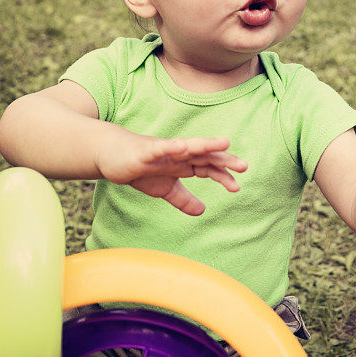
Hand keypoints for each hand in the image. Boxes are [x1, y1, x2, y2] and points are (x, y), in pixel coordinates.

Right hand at [95, 133, 247, 215]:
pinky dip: (172, 146)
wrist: (111, 155)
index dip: (223, 176)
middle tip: (244, 166)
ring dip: (206, 145)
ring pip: (188, 146)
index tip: (237, 187)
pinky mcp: (146, 150)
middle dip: (224, 159)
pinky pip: (161, 147)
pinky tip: (183, 146)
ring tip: (224, 144)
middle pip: (205, 155)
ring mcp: (164, 150)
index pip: (209, 168)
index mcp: (185, 163)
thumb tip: (203, 212)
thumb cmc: (141, 169)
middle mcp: (179, 154)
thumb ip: (183, 199)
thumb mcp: (165, 189)